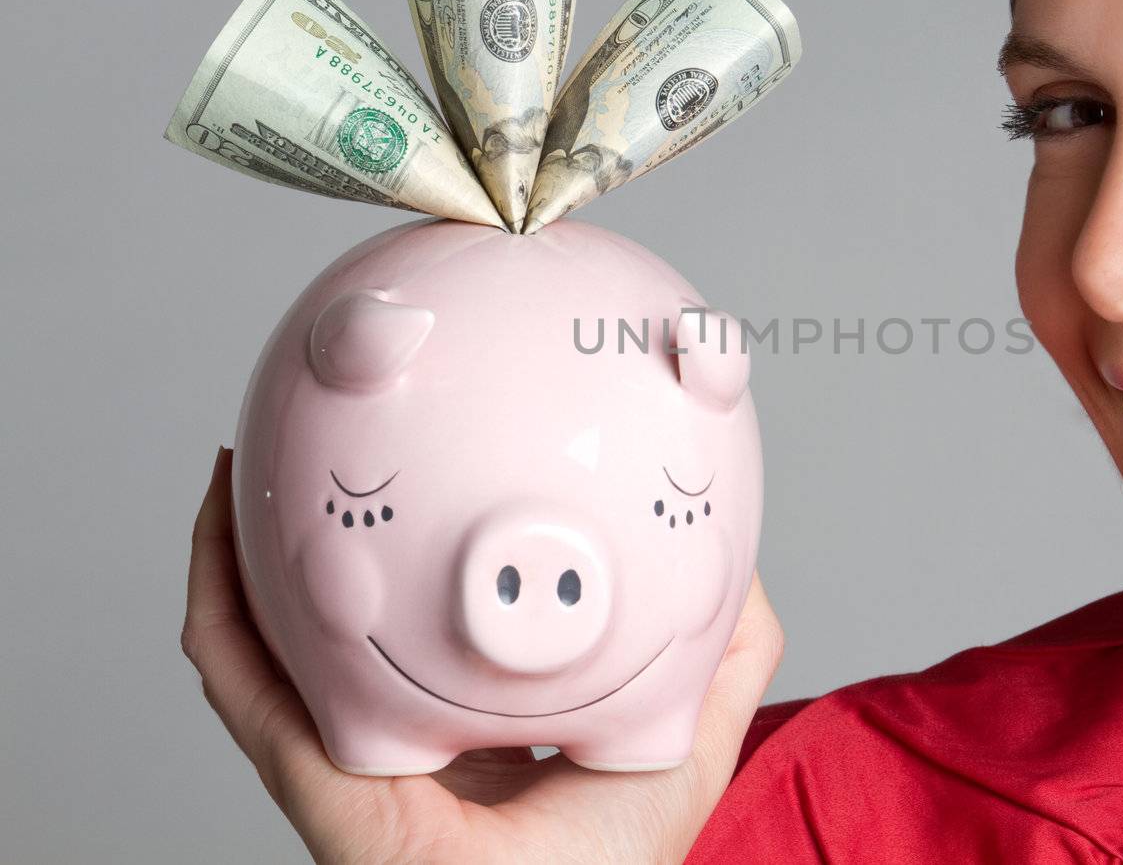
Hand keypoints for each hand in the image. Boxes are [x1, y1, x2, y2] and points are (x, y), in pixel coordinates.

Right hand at [181, 447, 784, 863]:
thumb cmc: (617, 862)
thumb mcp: (688, 736)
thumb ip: (726, 654)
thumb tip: (742, 565)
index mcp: (470, 727)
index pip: (422, 634)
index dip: (406, 563)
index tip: (410, 482)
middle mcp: (397, 732)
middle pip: (328, 630)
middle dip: (302, 550)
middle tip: (297, 459)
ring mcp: (342, 749)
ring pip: (262, 645)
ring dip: (235, 559)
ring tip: (237, 470)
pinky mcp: (307, 767)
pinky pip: (241, 680)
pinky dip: (218, 603)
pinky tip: (220, 525)